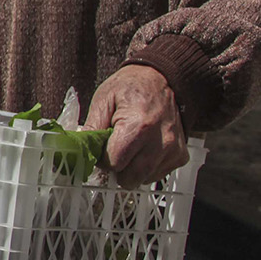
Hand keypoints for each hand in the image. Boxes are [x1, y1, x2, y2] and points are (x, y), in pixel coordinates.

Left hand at [86, 63, 188, 186]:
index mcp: (138, 126)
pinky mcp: (180, 156)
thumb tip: (80, 150)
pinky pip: (157, 175)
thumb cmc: (131, 87)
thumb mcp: (103, 100)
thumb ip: (91, 128)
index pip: (113, 163)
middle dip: (117, 169)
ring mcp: (173, 151)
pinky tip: (144, 148)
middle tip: (114, 150)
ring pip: (143, 179)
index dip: (102, 159)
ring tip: (130, 146)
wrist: (162, 79)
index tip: (101, 148)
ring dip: (132, 169)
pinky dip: (146, 167)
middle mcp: (160, 142)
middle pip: (129, 178)